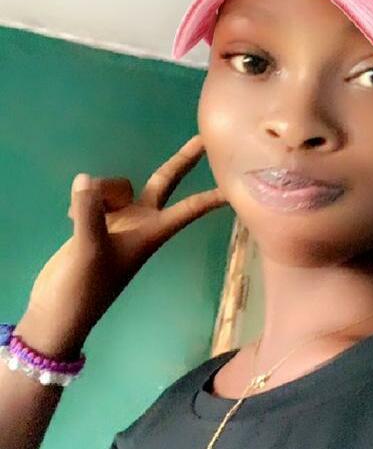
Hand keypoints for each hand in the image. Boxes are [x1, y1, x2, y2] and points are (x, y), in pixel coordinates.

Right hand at [21, 135, 228, 349]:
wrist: (58, 310)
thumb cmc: (84, 289)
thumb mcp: (89, 251)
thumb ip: (90, 212)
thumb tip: (86, 179)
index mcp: (151, 232)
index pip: (190, 208)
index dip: (213, 196)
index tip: (238, 183)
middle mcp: (141, 222)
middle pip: (165, 181)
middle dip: (182, 161)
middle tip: (202, 138)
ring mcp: (119, 221)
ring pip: (117, 185)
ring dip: (100, 190)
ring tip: (78, 218)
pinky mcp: (96, 221)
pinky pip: (94, 195)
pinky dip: (83, 200)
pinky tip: (69, 219)